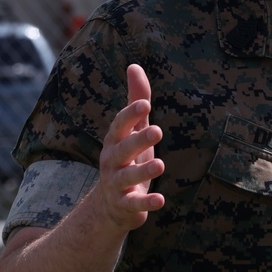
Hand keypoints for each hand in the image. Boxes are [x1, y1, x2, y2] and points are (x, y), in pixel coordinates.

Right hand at [96, 64, 164, 231]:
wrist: (111, 205)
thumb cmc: (127, 159)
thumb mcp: (133, 130)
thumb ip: (136, 100)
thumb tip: (134, 66)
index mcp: (115, 141)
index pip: (120, 125)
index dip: (130, 115)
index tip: (145, 104)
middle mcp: (112, 161)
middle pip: (122, 149)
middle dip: (138, 140)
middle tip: (157, 130)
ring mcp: (117, 184)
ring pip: (127, 176)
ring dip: (143, 171)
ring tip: (160, 165)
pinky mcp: (125, 205)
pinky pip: (134, 204)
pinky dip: (146, 202)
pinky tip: (160, 200)